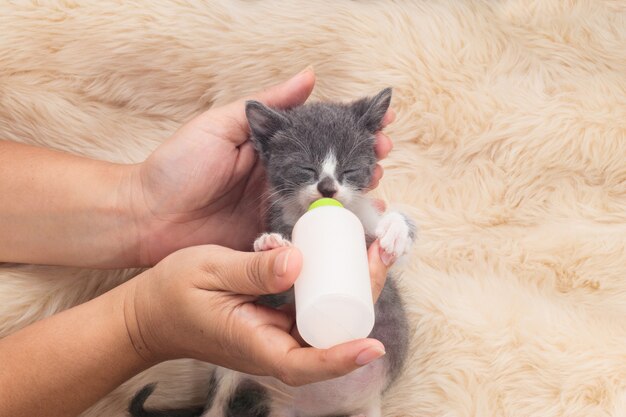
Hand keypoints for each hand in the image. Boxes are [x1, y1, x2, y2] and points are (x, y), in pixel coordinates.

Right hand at [124, 243, 390, 385]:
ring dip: (354, 288)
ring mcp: (277, 334)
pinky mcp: (277, 319)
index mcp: (256, 344)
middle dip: (362, 299)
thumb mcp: (209, 272)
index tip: (372, 347)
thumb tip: (298, 261)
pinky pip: (313, 306)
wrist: (151, 314)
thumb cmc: (172, 296)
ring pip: (327, 320)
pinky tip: (343, 255)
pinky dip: (333, 282)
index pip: (305, 364)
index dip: (342, 358)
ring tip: (373, 248)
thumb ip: (252, 270)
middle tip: (380, 253)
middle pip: (330, 338)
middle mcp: (273, 346)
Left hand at [127, 68, 394, 265]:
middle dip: (363, 162)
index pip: (321, 136)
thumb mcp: (220, 125)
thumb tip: (310, 76)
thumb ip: (268, 106)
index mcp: (273, 149)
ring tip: (377, 190)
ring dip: (356, 197)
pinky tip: (354, 229)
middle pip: (331, 170)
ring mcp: (278, 212)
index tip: (381, 123)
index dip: (352, 130)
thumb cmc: (176, 166)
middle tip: (383, 157)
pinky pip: (307, 238)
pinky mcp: (272, 242)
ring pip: (327, 204)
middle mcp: (282, 179)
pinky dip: (333, 234)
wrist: (145, 218)